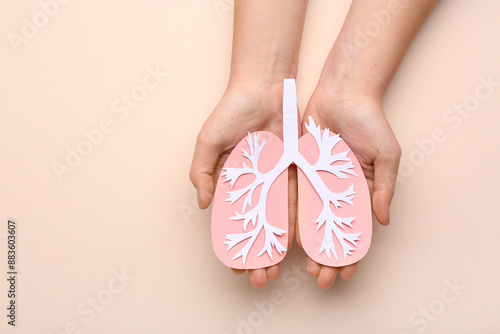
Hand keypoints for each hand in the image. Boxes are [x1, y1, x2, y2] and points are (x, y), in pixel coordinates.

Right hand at [189, 80, 297, 287]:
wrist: (264, 86)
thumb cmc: (231, 110)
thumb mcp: (207, 140)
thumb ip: (201, 172)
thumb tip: (204, 204)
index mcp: (231, 181)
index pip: (231, 221)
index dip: (232, 244)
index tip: (236, 267)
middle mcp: (254, 184)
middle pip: (256, 226)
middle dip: (258, 253)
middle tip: (261, 278)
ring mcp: (275, 178)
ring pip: (278, 218)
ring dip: (278, 245)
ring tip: (279, 269)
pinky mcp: (295, 169)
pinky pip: (297, 198)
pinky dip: (297, 220)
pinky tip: (298, 243)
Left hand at [299, 85, 400, 288]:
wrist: (343, 92)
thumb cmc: (370, 121)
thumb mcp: (386, 155)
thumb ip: (383, 187)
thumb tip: (383, 221)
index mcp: (360, 190)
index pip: (356, 229)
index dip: (352, 252)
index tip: (345, 273)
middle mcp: (336, 190)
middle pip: (330, 230)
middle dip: (326, 256)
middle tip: (320, 278)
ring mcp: (317, 181)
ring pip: (309, 219)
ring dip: (306, 244)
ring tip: (301, 266)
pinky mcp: (298, 168)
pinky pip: (292, 195)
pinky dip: (289, 216)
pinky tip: (285, 237)